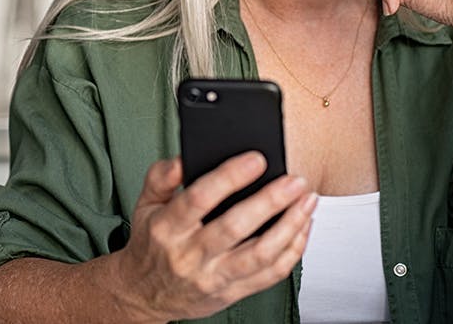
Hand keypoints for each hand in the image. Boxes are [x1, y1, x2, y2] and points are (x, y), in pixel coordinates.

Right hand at [108, 154, 316, 321]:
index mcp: (167, 228)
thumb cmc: (152, 244)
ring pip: (260, 254)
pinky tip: (302, 228)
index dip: (230, 177)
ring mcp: (213, 277)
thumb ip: (161, 177)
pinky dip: (292, 250)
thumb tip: (182, 158)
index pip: (199, 199)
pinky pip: (270, 275)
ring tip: (307, 201)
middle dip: (271, 201)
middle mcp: (190, 255)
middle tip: (294, 180)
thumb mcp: (144, 205)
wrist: (145, 294)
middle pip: (235, 227)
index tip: (256, 160)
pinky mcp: (232, 293)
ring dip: (290, 226)